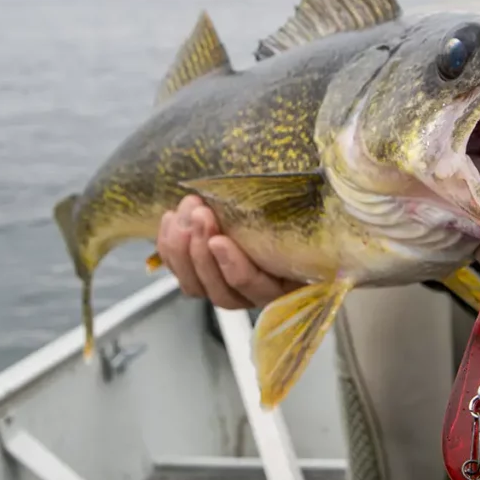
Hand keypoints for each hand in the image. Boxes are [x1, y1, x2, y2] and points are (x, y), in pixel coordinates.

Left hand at [154, 195, 301, 308]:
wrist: (271, 204)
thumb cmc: (294, 211)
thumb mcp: (298, 212)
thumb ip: (293, 210)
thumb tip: (310, 185)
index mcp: (286, 283)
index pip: (258, 288)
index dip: (235, 267)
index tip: (219, 241)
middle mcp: (254, 293)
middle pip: (222, 293)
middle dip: (202, 254)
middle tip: (200, 215)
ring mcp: (225, 287)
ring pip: (196, 287)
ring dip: (183, 250)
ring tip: (184, 213)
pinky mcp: (201, 276)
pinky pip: (180, 273)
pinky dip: (169, 248)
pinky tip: (171, 219)